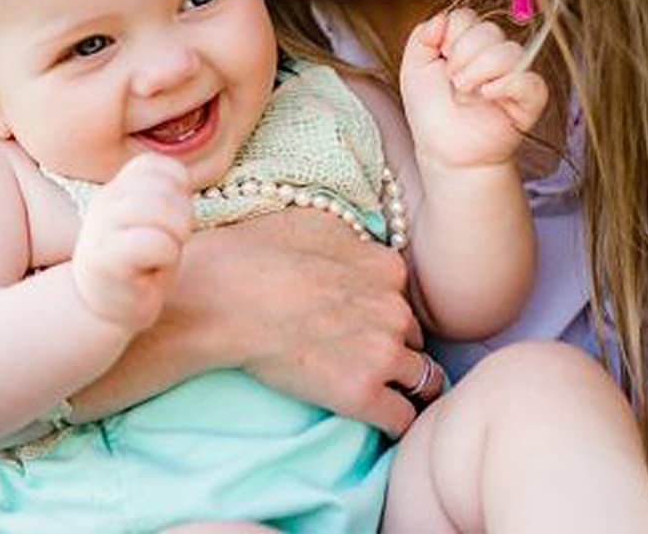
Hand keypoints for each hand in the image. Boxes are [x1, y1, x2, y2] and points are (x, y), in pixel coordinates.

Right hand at [72, 154, 193, 331]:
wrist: (102, 309)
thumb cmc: (138, 264)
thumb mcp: (151, 221)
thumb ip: (164, 195)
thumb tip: (185, 181)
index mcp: (117, 187)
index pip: (157, 165)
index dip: (178, 189)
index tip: (171, 217)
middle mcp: (106, 201)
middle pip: (164, 188)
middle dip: (183, 215)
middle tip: (175, 241)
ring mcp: (102, 228)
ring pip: (161, 209)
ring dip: (176, 235)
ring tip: (166, 253)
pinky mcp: (107, 259)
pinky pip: (156, 242)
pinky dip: (167, 255)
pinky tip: (154, 270)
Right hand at [227, 209, 428, 437]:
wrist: (226, 298)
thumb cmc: (257, 255)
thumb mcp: (314, 224)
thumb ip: (352, 244)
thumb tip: (360, 254)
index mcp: (385, 267)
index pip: (403, 298)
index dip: (383, 312)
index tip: (364, 323)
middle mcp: (395, 308)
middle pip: (413, 338)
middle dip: (393, 346)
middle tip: (359, 354)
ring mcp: (382, 352)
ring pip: (421, 380)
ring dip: (402, 386)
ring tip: (378, 392)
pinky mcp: (363, 394)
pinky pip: (402, 419)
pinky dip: (393, 422)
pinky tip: (376, 418)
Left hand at [400, 9, 548, 171]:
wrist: (443, 148)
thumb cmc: (430, 109)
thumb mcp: (413, 67)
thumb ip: (422, 35)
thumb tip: (442, 17)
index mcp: (468, 42)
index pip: (466, 17)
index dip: (450, 36)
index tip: (441, 60)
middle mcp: (493, 53)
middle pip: (488, 30)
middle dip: (463, 54)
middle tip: (453, 81)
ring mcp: (514, 75)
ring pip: (509, 51)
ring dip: (480, 70)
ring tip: (466, 92)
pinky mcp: (529, 99)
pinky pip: (530, 80)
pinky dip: (506, 84)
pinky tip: (487, 96)